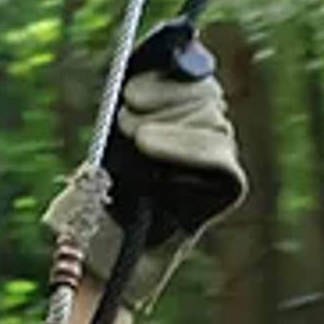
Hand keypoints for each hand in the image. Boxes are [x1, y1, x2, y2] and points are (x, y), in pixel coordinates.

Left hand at [44, 28, 245, 312]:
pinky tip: (149, 149)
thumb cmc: (96, 205)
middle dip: (162, 95)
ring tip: (132, 140)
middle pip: (203, 89)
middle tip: (125, 114)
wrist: (103, 260)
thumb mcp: (102, 146)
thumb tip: (143, 70)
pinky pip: (218, 154)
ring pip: (211, 118)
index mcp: (173, 113)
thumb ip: (127, 108)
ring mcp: (218, 160)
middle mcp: (202, 132)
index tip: (132, 79)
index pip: (191, 69)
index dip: (169, 63)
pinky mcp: (228, 186)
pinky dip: (183, 146)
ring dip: (167, 121)